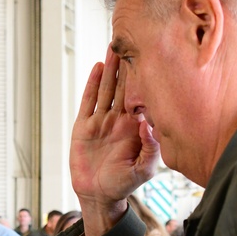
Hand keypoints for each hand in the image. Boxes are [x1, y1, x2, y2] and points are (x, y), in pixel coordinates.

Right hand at [70, 49, 160, 235]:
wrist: (99, 195)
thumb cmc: (123, 184)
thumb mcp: (143, 170)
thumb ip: (150, 149)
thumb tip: (149, 125)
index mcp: (135, 128)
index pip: (142, 97)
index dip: (146, 77)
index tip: (153, 57)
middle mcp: (119, 120)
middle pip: (124, 86)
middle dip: (128, 64)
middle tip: (133, 40)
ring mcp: (101, 122)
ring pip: (107, 89)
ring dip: (111, 69)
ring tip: (115, 47)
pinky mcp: (84, 127)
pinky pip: (89, 102)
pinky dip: (93, 84)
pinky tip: (98, 68)